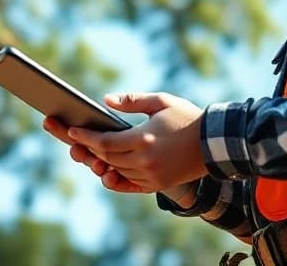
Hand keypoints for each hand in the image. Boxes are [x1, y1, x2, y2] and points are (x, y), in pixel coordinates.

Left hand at [67, 92, 207, 192]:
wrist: (215, 143)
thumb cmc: (188, 118)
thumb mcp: (161, 102)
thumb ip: (132, 101)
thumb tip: (106, 100)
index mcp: (143, 139)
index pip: (104, 142)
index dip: (85, 137)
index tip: (70, 130)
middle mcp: (145, 161)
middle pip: (106, 157)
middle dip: (86, 147)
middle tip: (71, 138)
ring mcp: (151, 176)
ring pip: (116, 170)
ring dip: (100, 161)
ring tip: (86, 150)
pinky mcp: (158, 185)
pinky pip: (129, 184)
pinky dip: (115, 178)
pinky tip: (105, 171)